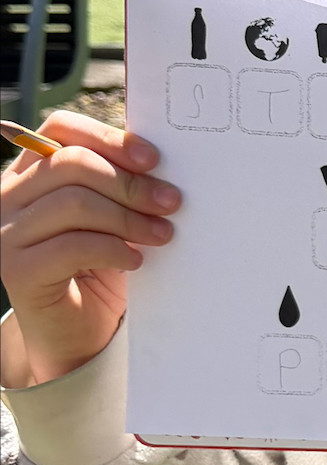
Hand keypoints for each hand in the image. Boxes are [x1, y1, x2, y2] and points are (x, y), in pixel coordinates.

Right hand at [0, 113, 180, 387]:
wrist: (78, 335)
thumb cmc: (100, 269)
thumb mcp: (111, 217)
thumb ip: (119, 185)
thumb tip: (158, 161)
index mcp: (29, 173)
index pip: (60, 129)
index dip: (108, 137)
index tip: (153, 159)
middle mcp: (8, 197)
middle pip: (70, 164)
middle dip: (130, 183)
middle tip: (172, 202)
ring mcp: (6, 234)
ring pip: (74, 203)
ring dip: (129, 218)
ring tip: (162, 234)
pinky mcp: (18, 271)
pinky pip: (73, 246)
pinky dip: (114, 249)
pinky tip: (135, 260)